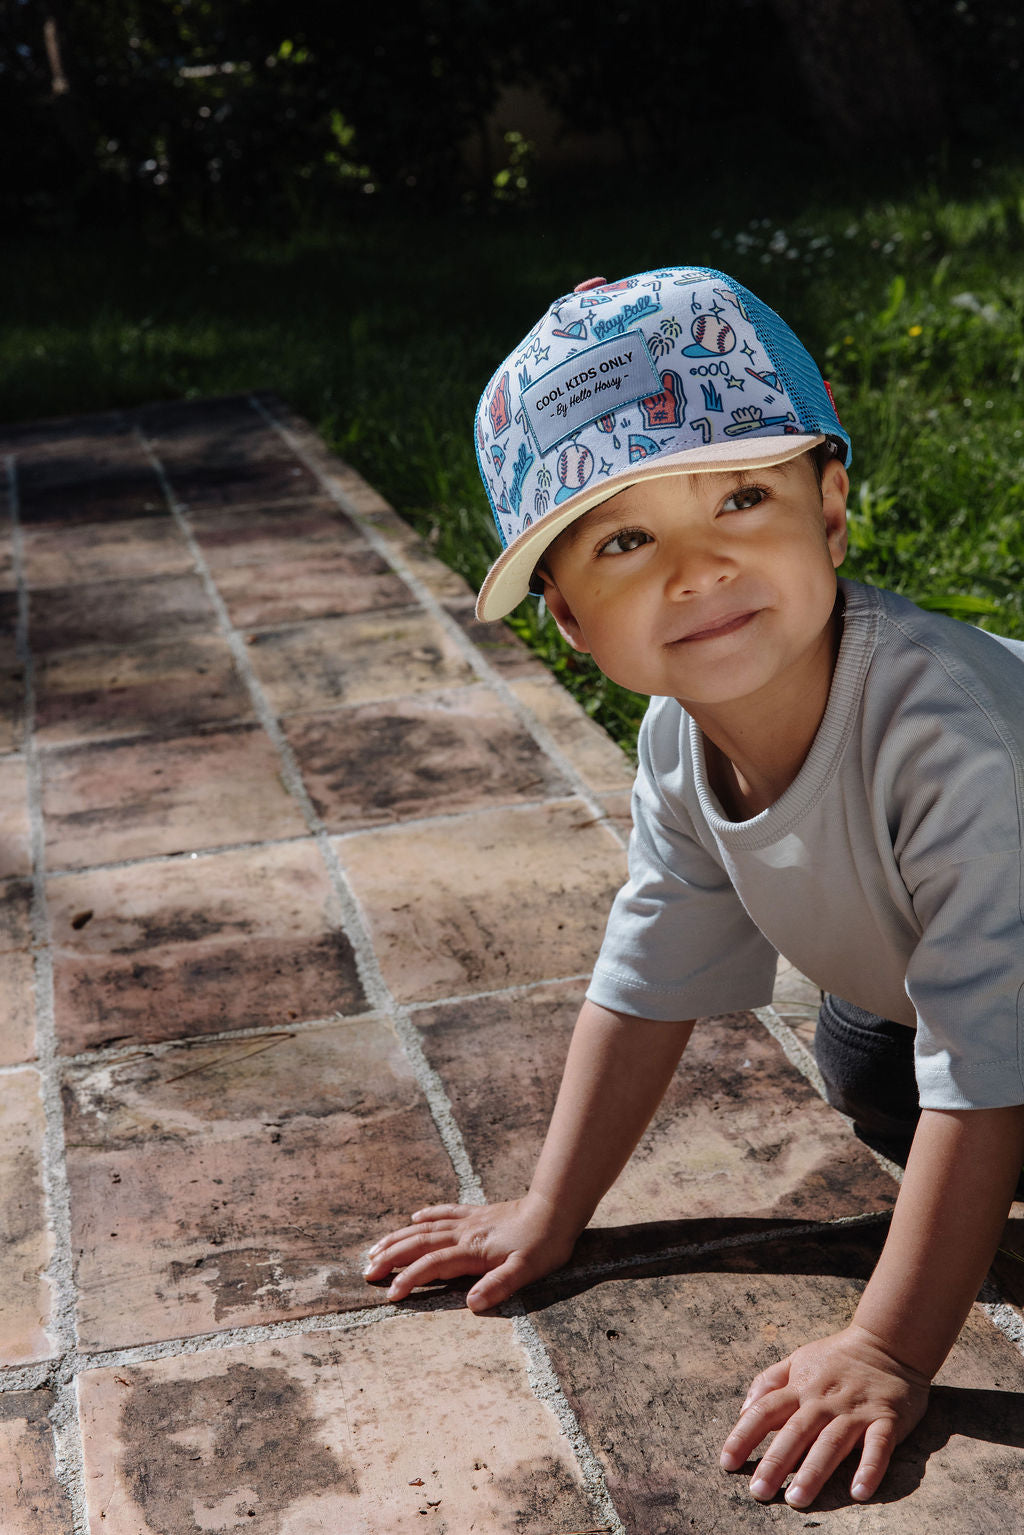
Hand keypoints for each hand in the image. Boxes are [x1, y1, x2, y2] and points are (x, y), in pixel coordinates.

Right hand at [362, 1194, 577, 1312]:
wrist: (555, 1209)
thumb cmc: (544, 1245)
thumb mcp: (526, 1271)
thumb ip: (498, 1286)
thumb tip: (472, 1304)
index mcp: (472, 1251)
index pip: (432, 1266)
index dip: (409, 1279)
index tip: (389, 1295)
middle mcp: (464, 1234)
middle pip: (419, 1244)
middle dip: (391, 1258)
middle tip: (366, 1271)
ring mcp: (469, 1222)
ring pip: (425, 1228)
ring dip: (399, 1238)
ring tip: (375, 1248)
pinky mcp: (478, 1214)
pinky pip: (445, 1212)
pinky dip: (427, 1215)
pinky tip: (414, 1218)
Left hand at [719, 1323, 930, 1507]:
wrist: (888, 1343)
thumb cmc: (836, 1358)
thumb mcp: (797, 1359)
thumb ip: (769, 1382)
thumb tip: (742, 1410)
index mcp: (800, 1387)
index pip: (764, 1410)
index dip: (744, 1435)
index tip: (726, 1463)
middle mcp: (824, 1400)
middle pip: (795, 1432)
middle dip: (775, 1462)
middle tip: (758, 1492)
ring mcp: (855, 1411)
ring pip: (831, 1443)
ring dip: (814, 1471)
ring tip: (797, 1499)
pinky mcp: (886, 1421)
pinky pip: (878, 1447)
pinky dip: (869, 1468)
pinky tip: (859, 1492)